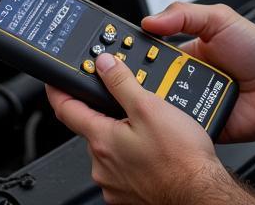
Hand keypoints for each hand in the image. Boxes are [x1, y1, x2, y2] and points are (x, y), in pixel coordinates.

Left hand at [46, 52, 241, 204]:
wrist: (200, 193)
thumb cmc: (179, 157)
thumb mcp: (149, 107)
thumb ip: (122, 83)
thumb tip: (104, 64)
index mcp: (102, 140)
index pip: (66, 109)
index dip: (58, 90)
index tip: (54, 80)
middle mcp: (102, 165)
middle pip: (93, 127)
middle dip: (106, 111)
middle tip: (129, 100)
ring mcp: (114, 183)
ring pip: (110, 147)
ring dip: (123, 133)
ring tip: (151, 127)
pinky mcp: (128, 194)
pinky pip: (123, 166)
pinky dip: (133, 153)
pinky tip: (154, 149)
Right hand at [142, 2, 254, 141]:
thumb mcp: (219, 18)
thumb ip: (184, 14)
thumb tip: (151, 19)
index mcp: (186, 52)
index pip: (151, 52)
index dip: (135, 54)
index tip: (116, 54)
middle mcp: (187, 79)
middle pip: (151, 82)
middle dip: (140, 81)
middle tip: (132, 79)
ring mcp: (194, 104)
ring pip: (162, 108)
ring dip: (156, 104)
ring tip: (151, 99)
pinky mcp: (203, 127)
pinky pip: (181, 130)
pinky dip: (175, 127)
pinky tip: (170, 121)